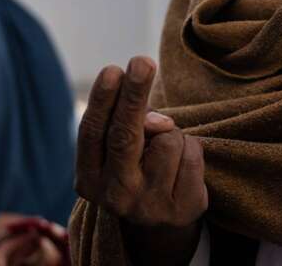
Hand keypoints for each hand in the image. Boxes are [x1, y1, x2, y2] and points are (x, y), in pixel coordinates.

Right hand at [75, 56, 207, 263]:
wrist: (158, 220)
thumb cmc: (136, 164)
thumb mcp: (122, 146)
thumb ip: (130, 125)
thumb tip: (159, 122)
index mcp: (88, 178)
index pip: (93, 132)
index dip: (103, 99)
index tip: (113, 69)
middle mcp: (114, 196)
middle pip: (125, 136)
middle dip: (134, 95)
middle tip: (142, 61)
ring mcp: (149, 206)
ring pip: (168, 139)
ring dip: (172, 131)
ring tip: (165, 150)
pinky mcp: (182, 210)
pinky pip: (193, 155)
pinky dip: (192, 148)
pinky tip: (182, 166)